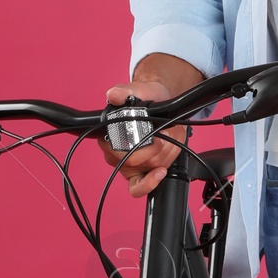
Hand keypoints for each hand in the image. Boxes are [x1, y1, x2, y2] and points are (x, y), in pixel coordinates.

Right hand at [99, 54, 199, 197]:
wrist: (159, 102)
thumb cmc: (145, 98)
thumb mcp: (137, 90)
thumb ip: (124, 91)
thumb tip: (114, 95)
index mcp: (109, 135)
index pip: (114, 151)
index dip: (137, 145)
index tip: (153, 137)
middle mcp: (115, 153)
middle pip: (135, 162)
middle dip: (156, 148)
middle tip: (165, 134)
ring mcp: (129, 164)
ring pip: (147, 169)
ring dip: (164, 153)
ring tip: (169, 137)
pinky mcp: (141, 172)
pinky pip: (139, 188)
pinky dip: (151, 183)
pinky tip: (161, 172)